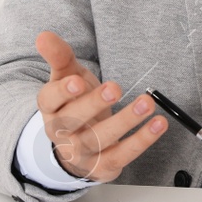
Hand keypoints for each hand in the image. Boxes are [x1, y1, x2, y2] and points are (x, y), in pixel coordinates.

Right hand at [34, 31, 165, 180]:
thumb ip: (59, 56)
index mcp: (51, 108)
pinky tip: (158, 124)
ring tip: (146, 103)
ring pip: (101, 138)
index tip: (78, 81)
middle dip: (94, 104)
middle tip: (114, 88)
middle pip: (73, 120)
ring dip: (125, 121)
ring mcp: (82, 152)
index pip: (50, 100)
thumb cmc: (75, 104)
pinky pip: (123, 154)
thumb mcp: (67, 77)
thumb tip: (43, 36)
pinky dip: (142, 140)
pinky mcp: (103, 166)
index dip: (62, 92)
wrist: (77, 146)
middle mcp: (62, 132)